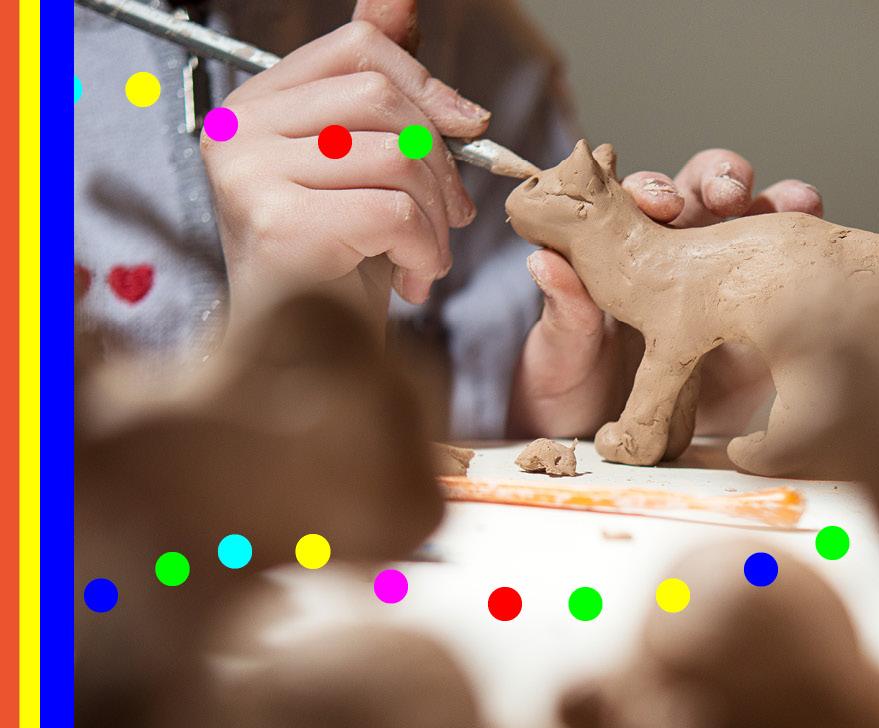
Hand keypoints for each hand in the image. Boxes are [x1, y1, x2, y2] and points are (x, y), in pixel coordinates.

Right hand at [201, 0, 489, 308]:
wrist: (310, 356)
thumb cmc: (342, 261)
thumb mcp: (367, 161)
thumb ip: (378, 82)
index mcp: (256, 103)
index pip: (357, 47)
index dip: (427, 84)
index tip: (468, 126)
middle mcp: (237, 129)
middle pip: (382, 100)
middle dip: (441, 162)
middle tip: (453, 215)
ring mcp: (250, 174)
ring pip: (396, 158)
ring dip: (436, 218)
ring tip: (424, 255)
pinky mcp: (278, 223)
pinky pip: (393, 211)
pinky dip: (423, 251)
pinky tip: (410, 279)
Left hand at [508, 149, 822, 438]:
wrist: (611, 454)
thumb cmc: (571, 392)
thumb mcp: (558, 358)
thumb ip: (563, 314)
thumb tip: (544, 263)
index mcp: (623, 250)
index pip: (640, 203)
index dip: (652, 190)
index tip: (658, 202)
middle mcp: (677, 254)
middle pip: (705, 195)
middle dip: (720, 180)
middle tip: (727, 193)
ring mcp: (724, 284)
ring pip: (758, 223)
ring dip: (778, 202)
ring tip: (798, 201)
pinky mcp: (762, 321)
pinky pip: (790, 283)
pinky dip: (813, 256)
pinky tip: (825, 247)